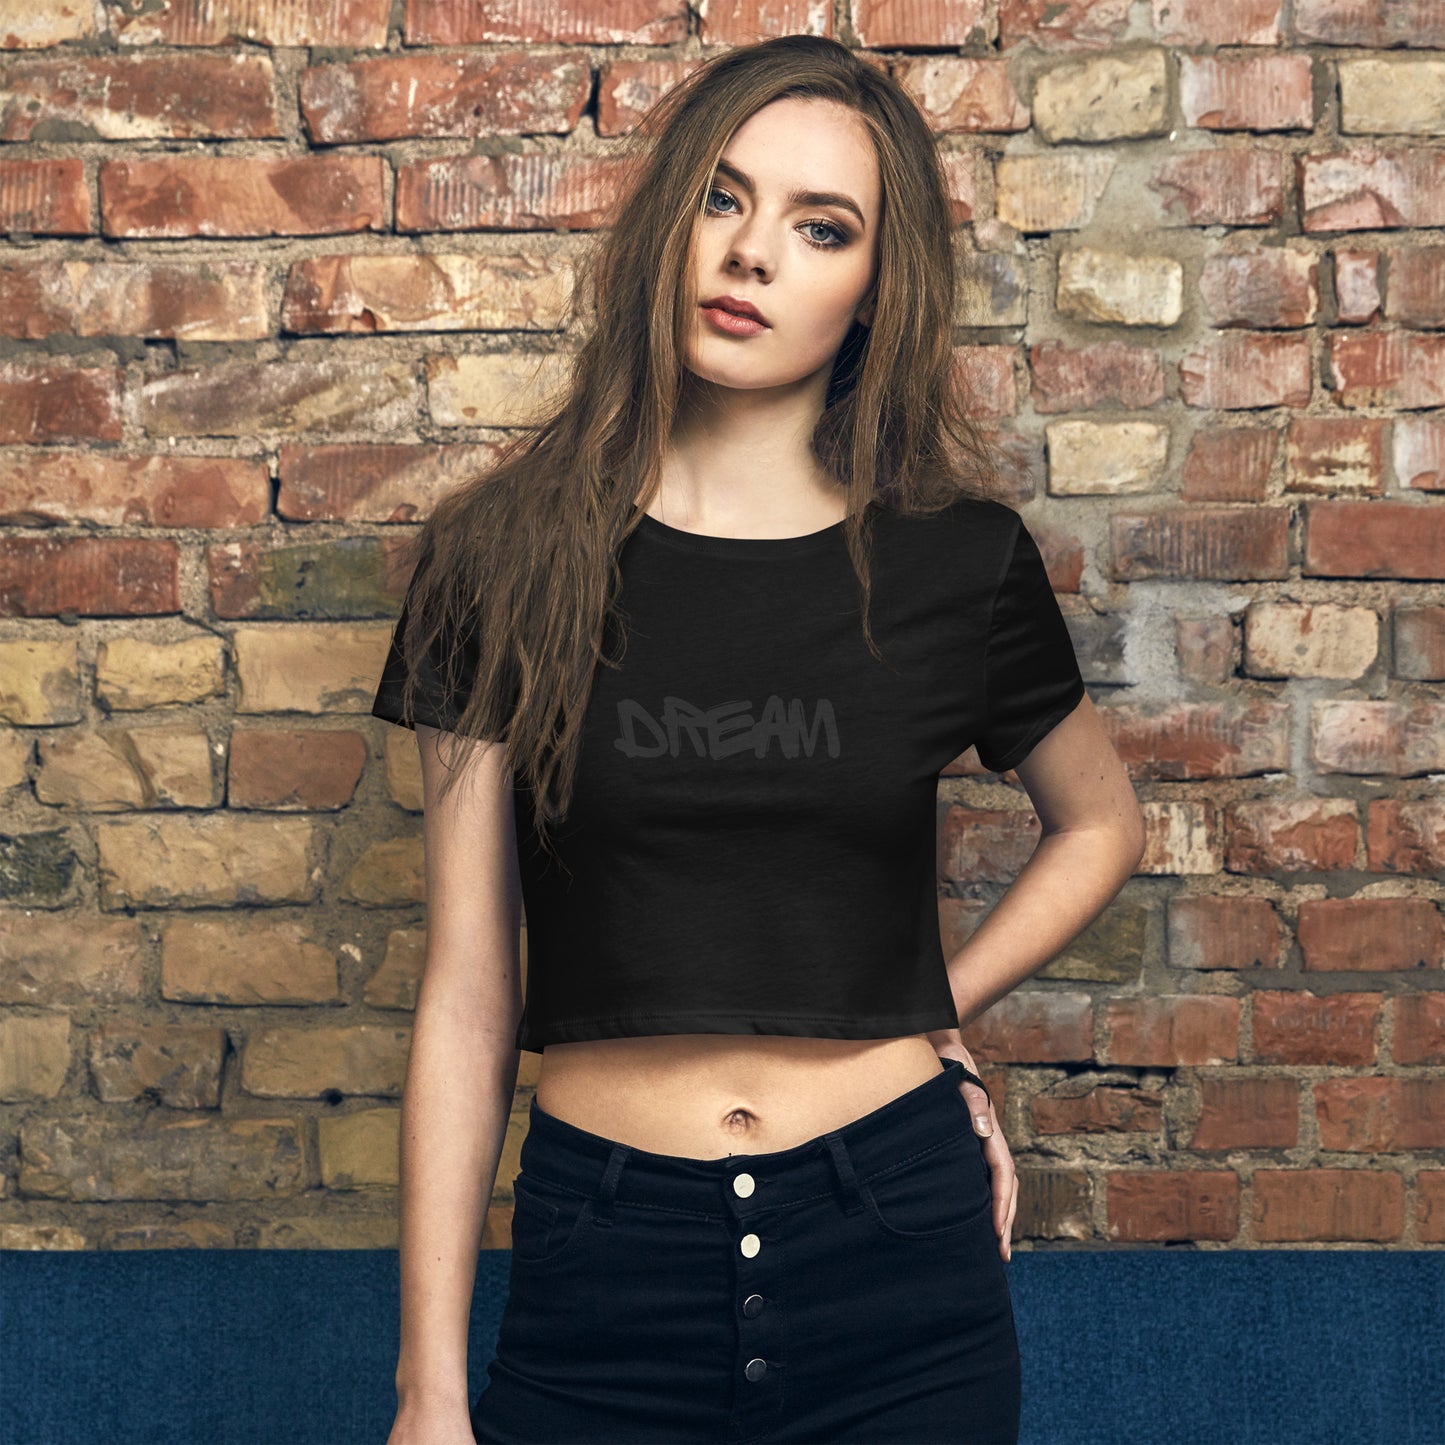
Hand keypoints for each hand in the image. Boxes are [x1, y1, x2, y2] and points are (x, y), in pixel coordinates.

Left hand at [925, 1028, 1015, 1261]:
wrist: (937, 1038)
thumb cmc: (944, 1056)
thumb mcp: (957, 1073)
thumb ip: (972, 1098)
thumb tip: (985, 1130)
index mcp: (988, 1125)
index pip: (1002, 1172)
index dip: (1002, 1204)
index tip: (998, 1232)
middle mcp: (987, 1134)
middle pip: (1005, 1183)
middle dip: (1004, 1218)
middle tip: (1001, 1254)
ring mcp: (977, 1136)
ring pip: (995, 1180)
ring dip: (997, 1211)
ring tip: (993, 1244)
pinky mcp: (964, 1136)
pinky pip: (978, 1171)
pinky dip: (982, 1195)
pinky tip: (973, 1213)